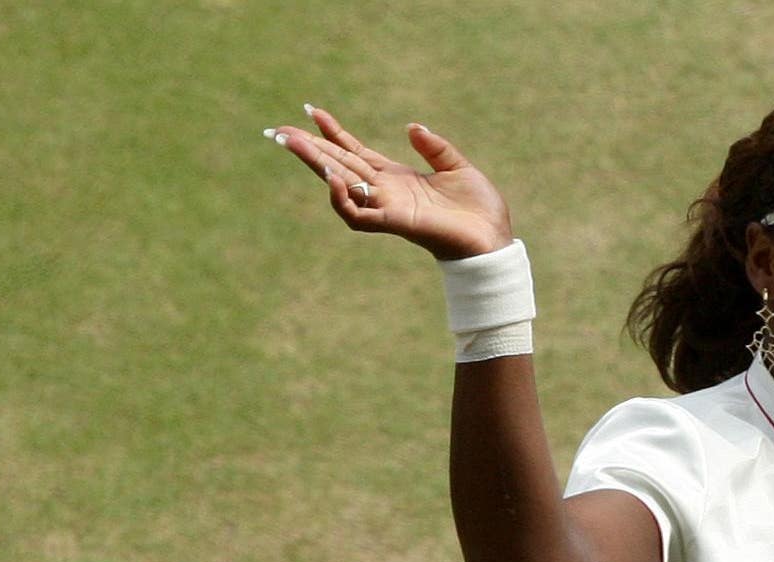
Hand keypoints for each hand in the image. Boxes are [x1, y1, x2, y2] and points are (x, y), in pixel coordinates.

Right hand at [264, 105, 512, 260]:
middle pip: (338, 164)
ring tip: (293, 142)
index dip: (334, 132)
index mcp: (397, 177)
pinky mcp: (395, 222)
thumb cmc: (479, 209)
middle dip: (309, 148)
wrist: (494, 240)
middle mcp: (386, 191)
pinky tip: (331, 178)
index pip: (355, 151)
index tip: (311, 110)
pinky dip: (343, 199)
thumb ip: (433, 147)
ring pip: (340, 185)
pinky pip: (358, 215)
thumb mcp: (457, 167)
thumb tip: (411, 127)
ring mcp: (387, 207)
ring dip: (316, 164)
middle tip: (278, 130)